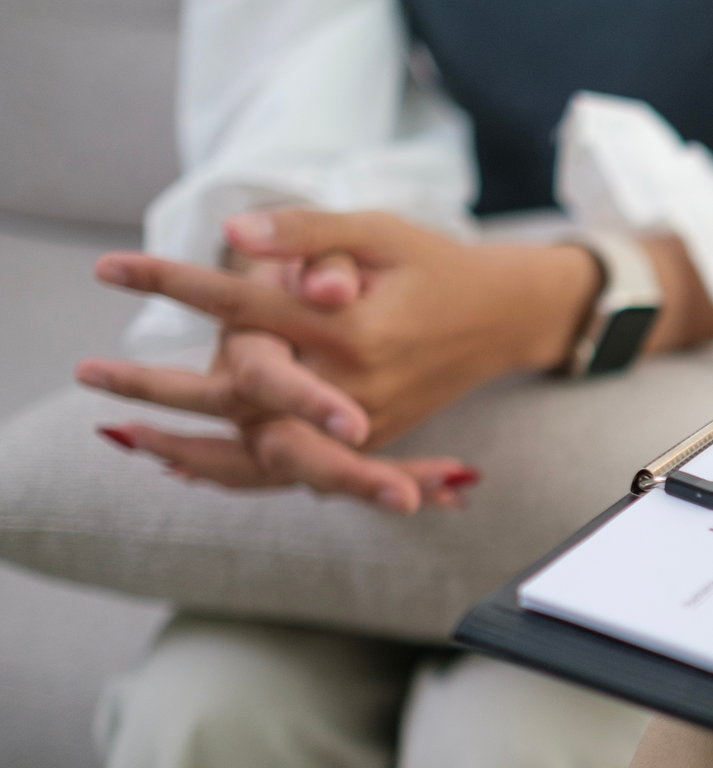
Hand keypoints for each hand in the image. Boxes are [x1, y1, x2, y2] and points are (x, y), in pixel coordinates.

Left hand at [79, 224, 477, 511]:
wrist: (506, 320)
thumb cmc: (439, 266)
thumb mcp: (381, 233)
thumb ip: (310, 234)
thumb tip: (235, 235)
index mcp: (355, 329)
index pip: (245, 303)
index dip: (172, 282)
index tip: (110, 268)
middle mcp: (355, 385)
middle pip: (239, 392)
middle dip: (157, 385)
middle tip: (89, 373)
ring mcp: (364, 422)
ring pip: (263, 449)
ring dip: (190, 448)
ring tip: (127, 438)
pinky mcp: (369, 442)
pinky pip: (295, 469)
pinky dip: (240, 474)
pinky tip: (187, 468)